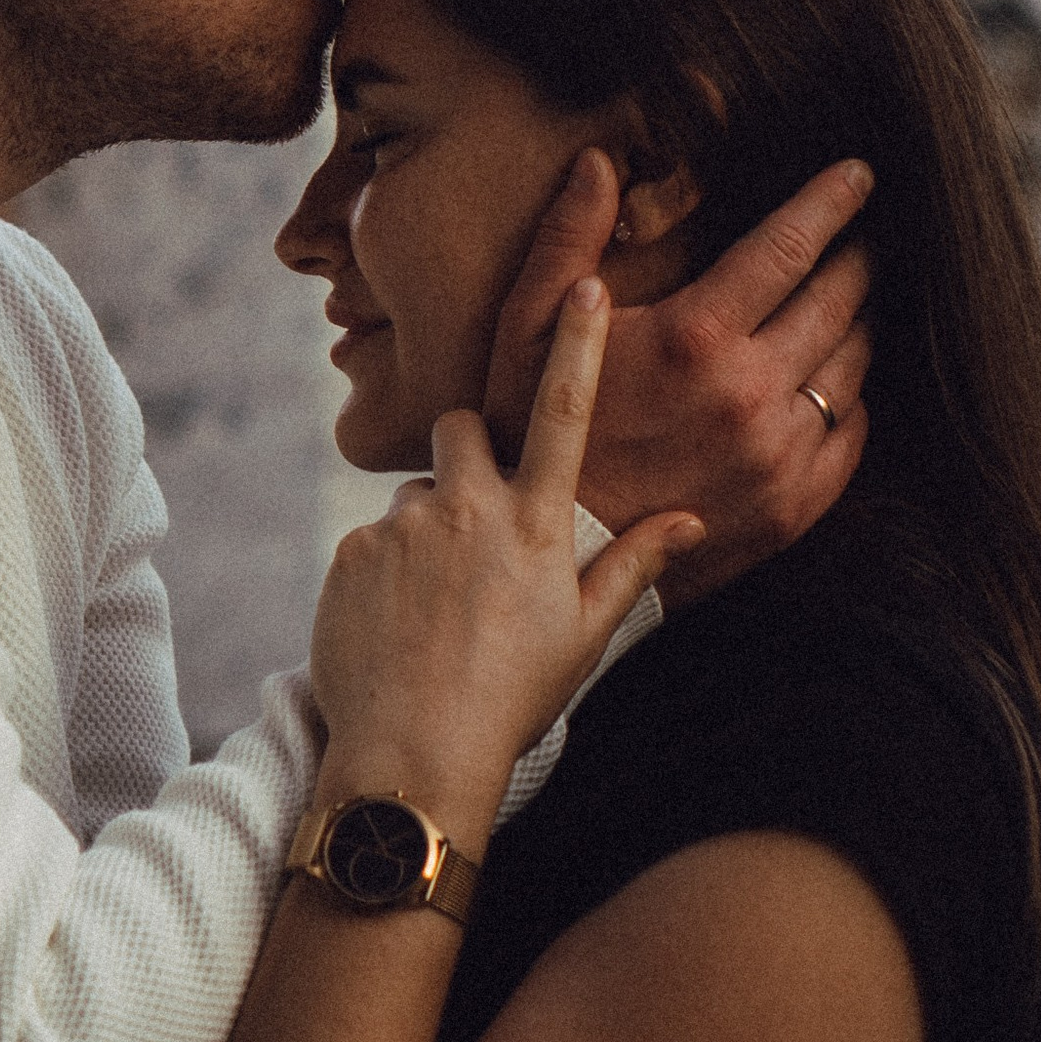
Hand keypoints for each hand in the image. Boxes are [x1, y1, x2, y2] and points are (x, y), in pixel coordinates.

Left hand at [309, 282, 703, 837]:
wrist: (413, 757)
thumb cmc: (512, 701)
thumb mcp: (585, 636)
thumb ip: (633, 566)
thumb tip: (688, 519)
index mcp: (536, 525)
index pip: (563, 411)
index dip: (575, 342)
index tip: (582, 284)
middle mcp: (471, 509)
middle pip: (461, 429)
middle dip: (467, 455)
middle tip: (474, 527)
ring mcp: (405, 527)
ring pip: (417, 495)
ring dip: (426, 530)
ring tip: (435, 608)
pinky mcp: (352, 550)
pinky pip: (371, 540)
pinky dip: (384, 573)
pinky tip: (397, 628)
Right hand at [482, 155, 873, 604]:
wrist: (552, 558)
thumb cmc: (533, 433)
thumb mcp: (527, 327)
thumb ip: (569, 238)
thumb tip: (599, 161)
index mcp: (693, 337)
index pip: (789, 246)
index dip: (831, 201)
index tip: (860, 174)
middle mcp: (749, 394)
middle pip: (838, 300)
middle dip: (858, 257)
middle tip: (866, 234)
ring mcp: (778, 456)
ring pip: (852, 367)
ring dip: (857, 325)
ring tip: (852, 302)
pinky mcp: (792, 508)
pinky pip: (849, 436)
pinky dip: (849, 400)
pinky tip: (832, 382)